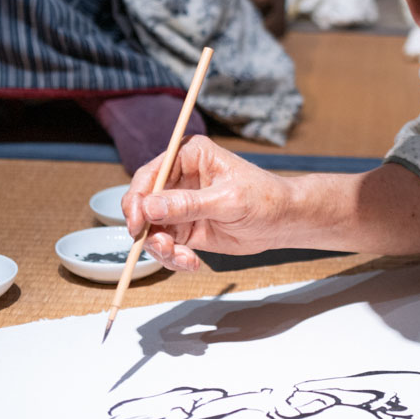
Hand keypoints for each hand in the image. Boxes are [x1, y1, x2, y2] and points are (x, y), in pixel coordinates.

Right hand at [122, 136, 299, 271]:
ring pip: (152, 229)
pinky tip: (192, 262)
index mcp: (189, 156)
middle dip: (149, 230)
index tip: (137, 224)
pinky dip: (173, 257)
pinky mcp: (184, 228)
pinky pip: (166, 245)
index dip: (137, 199)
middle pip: (143, 204)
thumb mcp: (227, 201)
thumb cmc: (264, 198)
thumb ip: (188, 204)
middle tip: (164, 247)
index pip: (149, 175)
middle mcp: (179, 178)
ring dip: (162, 248)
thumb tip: (149, 207)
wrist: (283, 221)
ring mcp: (180, 205)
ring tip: (184, 258)